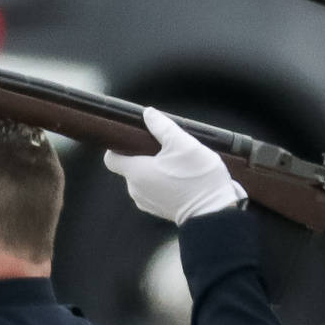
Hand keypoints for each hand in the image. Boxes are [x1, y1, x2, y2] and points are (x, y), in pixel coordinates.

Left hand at [102, 108, 245, 223]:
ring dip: (154, 170)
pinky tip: (179, 179)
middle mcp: (135, 189)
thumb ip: (162, 126)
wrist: (213, 211)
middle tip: (165, 151)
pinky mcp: (157, 209)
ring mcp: (145, 202)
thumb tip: (148, 113)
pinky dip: (161, 183)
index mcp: (136, 172)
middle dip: (143, 157)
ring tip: (176, 165)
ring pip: (141, 179)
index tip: (132, 141)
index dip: (118, 147)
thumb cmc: (197, 177)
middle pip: (129, 167)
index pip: (111, 159)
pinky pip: (152, 191)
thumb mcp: (183, 143)